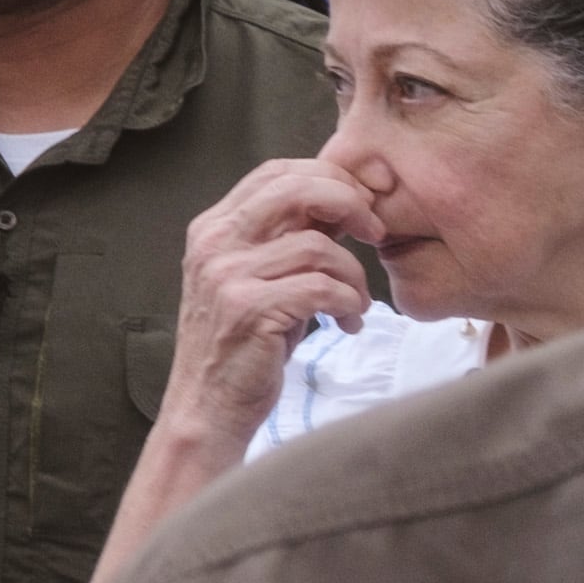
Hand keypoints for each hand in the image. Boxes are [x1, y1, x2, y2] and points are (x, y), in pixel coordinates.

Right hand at [92, 160, 389, 582]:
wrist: (207, 410)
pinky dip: (349, 303)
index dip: (328, 179)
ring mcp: (227, 275)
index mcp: (213, 227)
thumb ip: (286, 240)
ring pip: (320, 245)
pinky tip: (347, 322)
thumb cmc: (243, 347)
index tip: (360, 209)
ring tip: (356, 304)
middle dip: (350, 205)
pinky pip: (323, 287)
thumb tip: (345, 204)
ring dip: (355, 275)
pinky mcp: (249, 309)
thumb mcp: (255, 280)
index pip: (277, 172)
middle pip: (297, 188)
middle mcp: (213, 242)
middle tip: (375, 234)